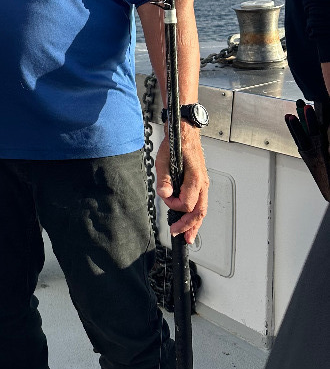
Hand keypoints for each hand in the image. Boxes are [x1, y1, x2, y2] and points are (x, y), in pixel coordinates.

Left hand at [155, 127, 208, 244]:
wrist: (185, 131)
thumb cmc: (176, 143)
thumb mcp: (164, 159)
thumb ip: (164, 178)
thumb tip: (164, 194)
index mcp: (195, 178)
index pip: (187, 203)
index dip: (174, 205)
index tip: (165, 199)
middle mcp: (203, 182)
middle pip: (199, 212)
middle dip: (189, 226)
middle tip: (178, 234)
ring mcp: (204, 183)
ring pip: (203, 209)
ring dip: (195, 224)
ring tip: (188, 236)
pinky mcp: (201, 182)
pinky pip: (201, 202)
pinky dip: (196, 215)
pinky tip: (191, 222)